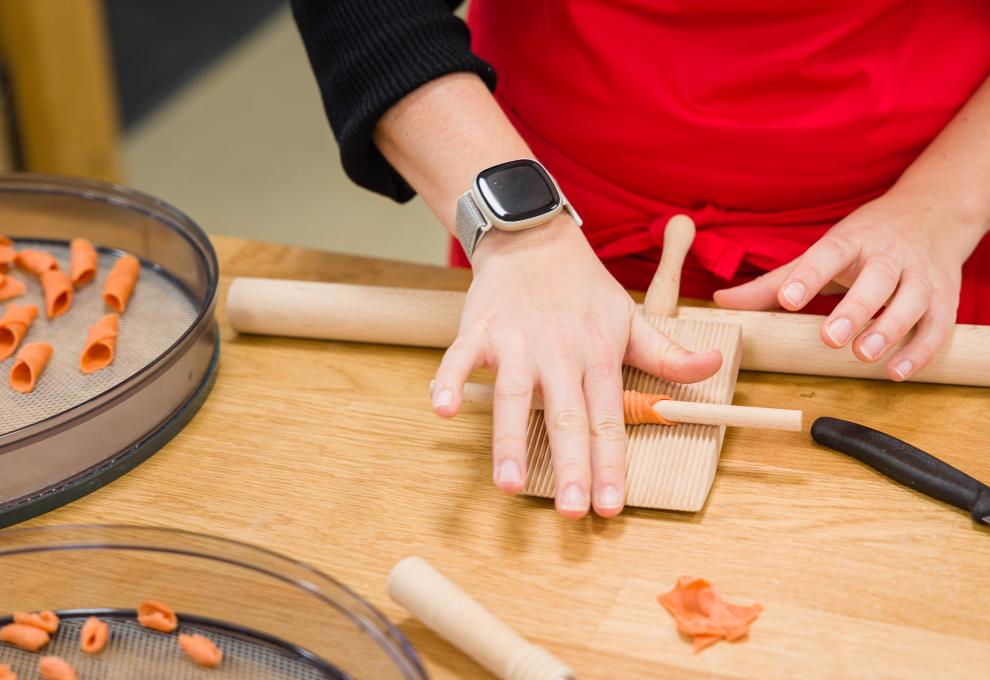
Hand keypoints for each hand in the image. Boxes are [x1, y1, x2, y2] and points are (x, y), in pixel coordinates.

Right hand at [429, 215, 721, 518]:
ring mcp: (517, 342)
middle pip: (566, 416)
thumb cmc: (583, 287)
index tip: (611, 506)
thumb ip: (667, 354)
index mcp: (597, 356)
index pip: (608, 419)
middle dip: (569, 466)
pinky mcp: (480, 329)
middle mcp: (559, 354)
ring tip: (508, 482)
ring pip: (514, 396)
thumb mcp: (631, 317)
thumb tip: (713, 368)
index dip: (610, 464)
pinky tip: (442, 409)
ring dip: (510, 440)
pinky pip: (460, 357)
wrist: (535, 238)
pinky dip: (449, 380)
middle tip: (571, 511)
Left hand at [714, 185, 975, 379]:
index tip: (787, 299)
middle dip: (855, 308)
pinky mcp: (945, 297)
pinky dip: (920, 350)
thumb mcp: (819, 252)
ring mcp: (921, 275)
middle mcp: (890, 255)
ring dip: (889, 329)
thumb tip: (721, 301)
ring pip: (911, 302)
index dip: (808, 277)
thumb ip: (772, 282)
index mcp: (852, 240)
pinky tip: (896, 372)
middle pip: (876, 279)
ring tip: (862, 354)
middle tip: (830, 338)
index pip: (828, 254)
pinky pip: (937, 326)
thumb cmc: (864, 239)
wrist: (933, 212)